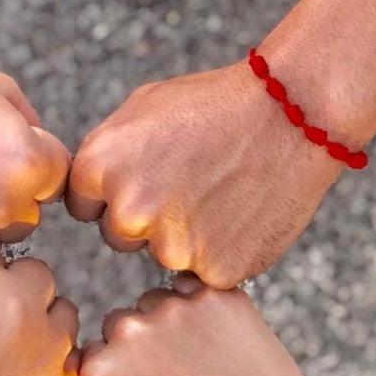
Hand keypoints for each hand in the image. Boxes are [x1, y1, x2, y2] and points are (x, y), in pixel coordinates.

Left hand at [66, 64, 343, 287]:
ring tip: (219, 194)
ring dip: (183, 237)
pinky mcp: (214, 269)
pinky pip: (203, 270)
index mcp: (98, 168)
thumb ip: (103, 156)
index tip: (149, 173)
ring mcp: (172, 246)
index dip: (116, 192)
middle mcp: (128, 211)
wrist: (291, 113)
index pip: (85, 206)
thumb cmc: (213, 105)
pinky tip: (238, 215)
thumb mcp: (141, 110)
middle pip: (120, 237)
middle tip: (189, 182)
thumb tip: (84, 194)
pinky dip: (219, 251)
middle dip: (145, 219)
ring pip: (162, 256)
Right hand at [67, 272, 334, 375]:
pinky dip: (199, 310)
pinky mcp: (214, 294)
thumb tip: (70, 370)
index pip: (88, 355)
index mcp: (101, 374)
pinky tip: (219, 346)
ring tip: (204, 369)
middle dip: (138, 348)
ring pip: (154, 305)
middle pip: (118, 325)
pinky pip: (191, 290)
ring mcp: (174, 308)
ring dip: (169, 326)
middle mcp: (130, 332)